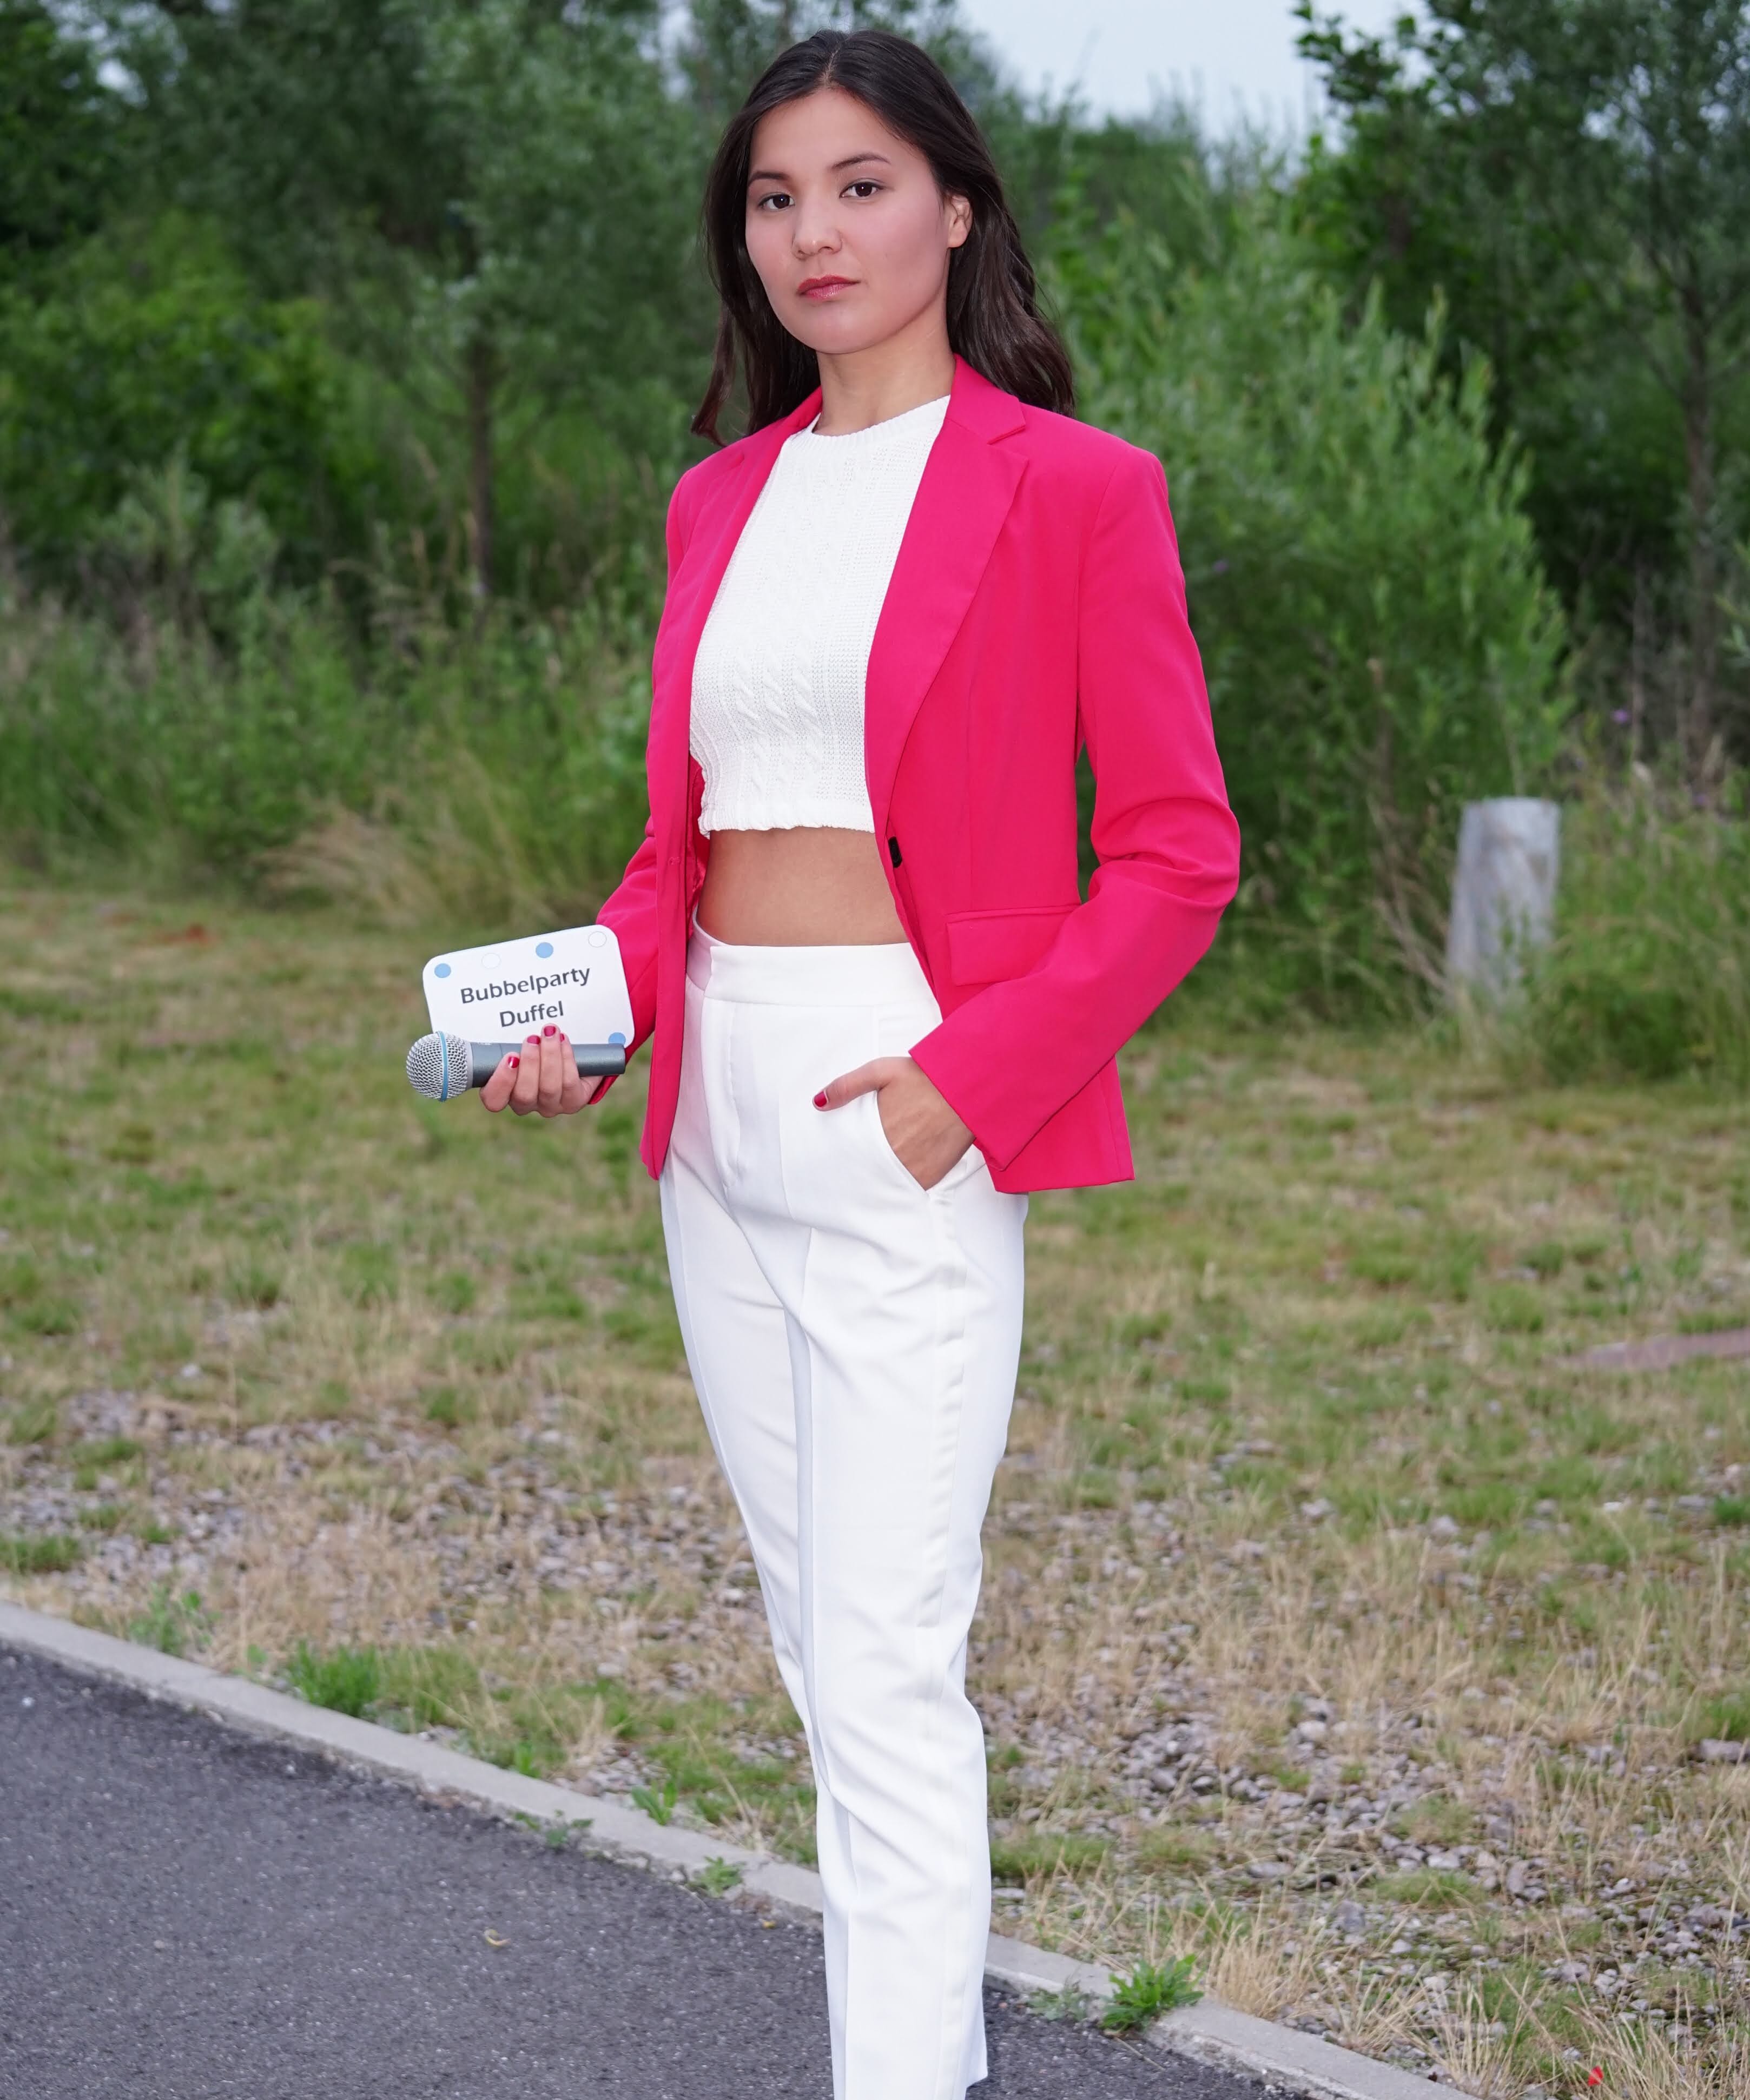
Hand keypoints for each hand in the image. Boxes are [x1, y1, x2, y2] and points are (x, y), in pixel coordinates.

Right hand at [479, 1025, 605, 1117]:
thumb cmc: (537, 1046)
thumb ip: (506, 1041)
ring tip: (550, 1034)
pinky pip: (569, 1083)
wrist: (576, 1054)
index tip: (510, 1057)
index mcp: (506, 1093)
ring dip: (549, 1057)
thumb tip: (501, 1024)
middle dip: (529, 1063)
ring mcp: (550, 1105)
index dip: (500, 1082)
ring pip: (548, 1088)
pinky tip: (563, 1040)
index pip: (494, 1100)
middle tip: (532, 1039)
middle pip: (523, 1095)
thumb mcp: (517, 1041)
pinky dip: (566, 1058)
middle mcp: (527, 1103)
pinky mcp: (573, 1101)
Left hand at [813, 1056, 972, 1189]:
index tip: (837, 1155)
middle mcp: (892, 1154)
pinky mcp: (930, 1177)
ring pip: (884, 1180)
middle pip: (865, 1168)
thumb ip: (848, 1086)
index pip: (849, 1151)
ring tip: (881, 1165)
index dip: (843, 1153)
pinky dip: (901, 1181)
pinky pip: (908, 1187)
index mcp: (876, 1130)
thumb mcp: (881, 1070)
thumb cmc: (926, 1077)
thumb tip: (819, 1102)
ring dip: (879, 1175)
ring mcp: (911, 1169)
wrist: (969, 1088)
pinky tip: (900, 1170)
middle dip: (859, 1165)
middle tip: (861, 1160)